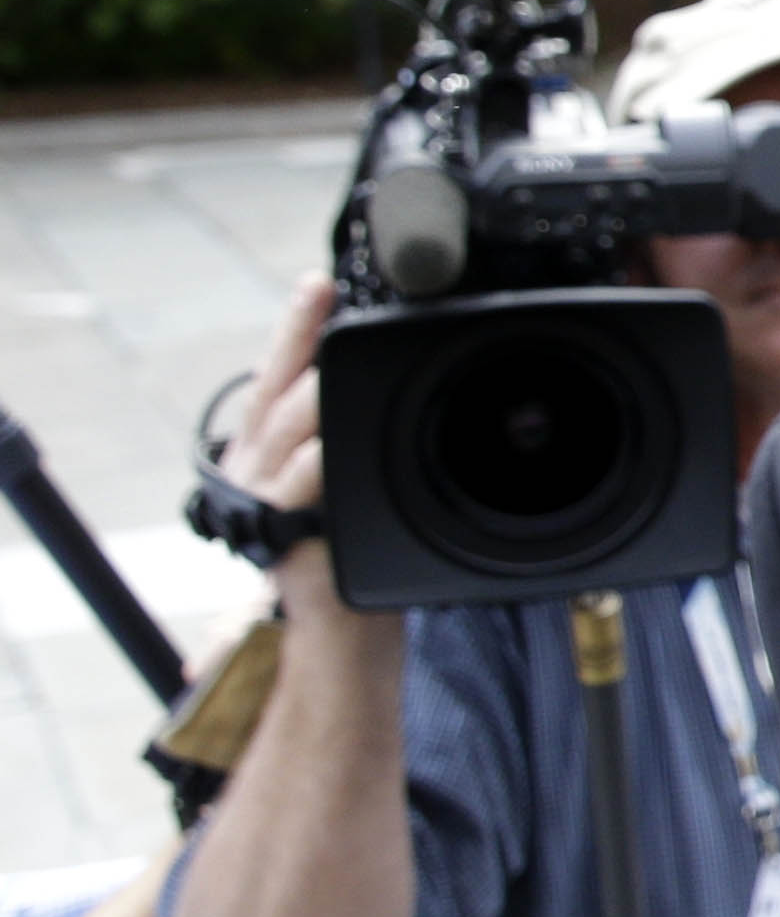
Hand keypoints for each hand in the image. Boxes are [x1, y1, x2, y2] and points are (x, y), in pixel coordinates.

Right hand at [220, 276, 370, 637]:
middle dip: (300, 342)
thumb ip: (351, 441)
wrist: (341, 632)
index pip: (279, 376)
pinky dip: (317, 465)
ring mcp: (266, 504)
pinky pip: (299, 490)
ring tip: (334, 361)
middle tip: (323, 297)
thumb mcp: (348, 486)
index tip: (319, 284)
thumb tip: (384, 390)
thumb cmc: (352, 555)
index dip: (296, 329)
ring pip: (288, 433)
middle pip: (279, 392)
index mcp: (270, 451)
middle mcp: (258, 470)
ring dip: (313, 396)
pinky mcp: (283, 540)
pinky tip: (332, 444)